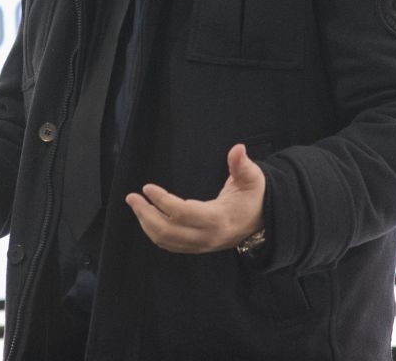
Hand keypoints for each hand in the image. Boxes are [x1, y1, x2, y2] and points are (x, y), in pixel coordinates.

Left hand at [125, 143, 264, 252]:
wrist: (263, 221)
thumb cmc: (254, 197)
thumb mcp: (252, 178)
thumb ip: (242, 164)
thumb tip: (238, 148)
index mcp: (218, 219)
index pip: (183, 213)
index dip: (162, 201)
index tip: (147, 187)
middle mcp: (207, 236)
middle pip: (168, 232)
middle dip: (146, 214)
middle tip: (132, 197)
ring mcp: (201, 245)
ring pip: (166, 241)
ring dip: (146, 223)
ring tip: (136, 204)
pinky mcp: (197, 247)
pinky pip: (171, 245)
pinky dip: (155, 233)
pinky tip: (147, 218)